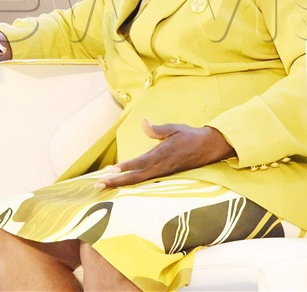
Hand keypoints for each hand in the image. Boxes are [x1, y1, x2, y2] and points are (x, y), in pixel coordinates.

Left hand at [95, 118, 234, 188]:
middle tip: (98, 185)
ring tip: (102, 186)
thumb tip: (143, 120)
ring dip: (120, 185)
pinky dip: (130, 185)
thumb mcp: (174, 128)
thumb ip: (156, 129)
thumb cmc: (189, 136)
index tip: (113, 170)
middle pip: (136, 177)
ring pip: (138, 182)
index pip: (142, 162)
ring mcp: (162, 174)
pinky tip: (120, 185)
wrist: (208, 148)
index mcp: (163, 154)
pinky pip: (144, 182)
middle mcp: (161, 167)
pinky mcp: (163, 176)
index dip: (127, 166)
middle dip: (116, 182)